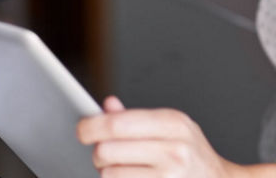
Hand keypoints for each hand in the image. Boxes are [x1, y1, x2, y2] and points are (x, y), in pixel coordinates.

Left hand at [77, 97, 275, 177]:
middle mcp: (173, 151)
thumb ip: (137, 118)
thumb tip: (108, 106)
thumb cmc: (193, 155)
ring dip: (108, 173)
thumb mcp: (172, 128)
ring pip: (110, 175)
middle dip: (98, 152)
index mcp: (173, 124)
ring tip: (124, 169)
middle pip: (108, 150)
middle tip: (104, 153)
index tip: (81, 130)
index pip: (118, 124)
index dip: (91, 126)